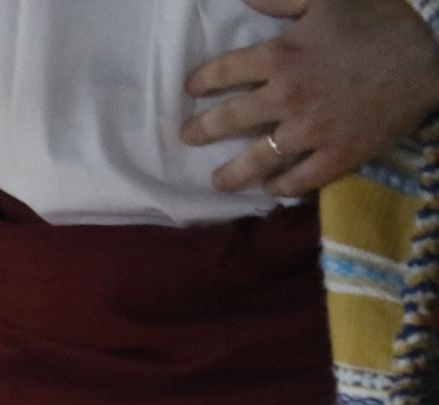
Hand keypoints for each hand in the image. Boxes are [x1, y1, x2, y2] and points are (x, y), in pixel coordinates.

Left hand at [183, 0, 438, 196]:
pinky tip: (270, 189)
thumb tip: (245, 0)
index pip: (224, 72)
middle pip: (229, 120)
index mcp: (279, 56)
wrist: (431, 54)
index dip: (202, 81)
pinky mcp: (337, 155)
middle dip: (203, 130)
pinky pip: (300, 179)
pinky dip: (282, 187)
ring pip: (257, 159)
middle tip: (188, 138)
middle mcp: (285, 97)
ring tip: (218, 182)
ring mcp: (310, 131)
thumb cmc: (380, 19)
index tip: (190, 91)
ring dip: (233, 173)